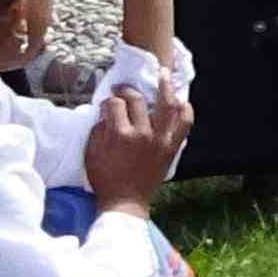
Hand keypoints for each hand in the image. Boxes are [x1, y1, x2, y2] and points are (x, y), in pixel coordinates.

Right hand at [81, 82, 190, 214]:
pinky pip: (185, 122)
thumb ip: (98, 130)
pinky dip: (185, 109)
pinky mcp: (173, 146)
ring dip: (166, 87)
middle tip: (123, 88)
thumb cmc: (105, 179)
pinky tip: (181, 100)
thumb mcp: (92, 153)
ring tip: (163, 75)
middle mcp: (144, 134)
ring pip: (169, 105)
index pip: (117, 105)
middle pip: (139, 101)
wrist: (126, 201)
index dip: (110, 100)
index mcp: (121, 135)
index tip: (108, 100)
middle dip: (128, 90)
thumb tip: (106, 112)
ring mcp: (162, 139)